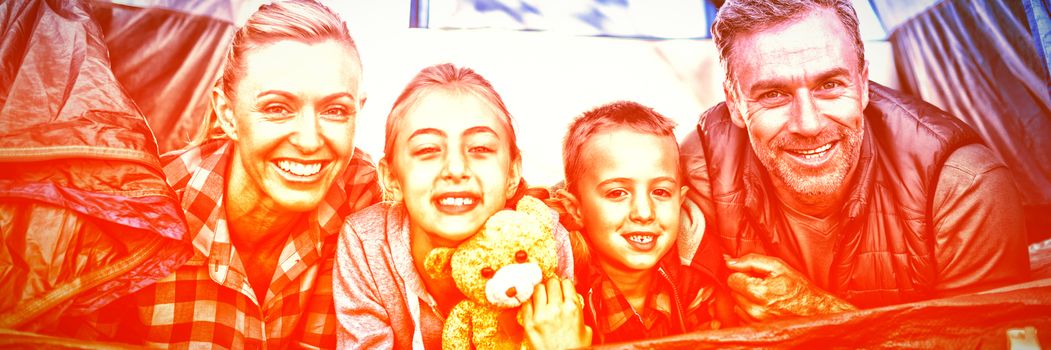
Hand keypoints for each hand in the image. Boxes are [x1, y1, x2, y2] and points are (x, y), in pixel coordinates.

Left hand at [518, 277, 591, 349]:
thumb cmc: (573, 348)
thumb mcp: (586, 330)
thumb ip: (579, 314)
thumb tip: (572, 304)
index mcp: (572, 309)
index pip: (566, 283)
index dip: (564, 284)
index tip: (562, 286)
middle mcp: (556, 309)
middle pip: (551, 283)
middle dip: (552, 285)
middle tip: (551, 290)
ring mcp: (541, 316)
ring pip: (537, 289)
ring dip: (540, 291)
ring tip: (541, 297)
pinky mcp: (529, 323)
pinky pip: (526, 304)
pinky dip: (529, 302)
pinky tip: (532, 306)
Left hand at [725, 254, 854, 322]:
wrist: (815, 312)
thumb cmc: (799, 289)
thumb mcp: (778, 267)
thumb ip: (751, 261)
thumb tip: (730, 262)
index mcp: (758, 292)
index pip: (732, 279)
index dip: (743, 275)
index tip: (754, 276)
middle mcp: (755, 310)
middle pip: (734, 292)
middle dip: (745, 287)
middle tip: (763, 286)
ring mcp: (755, 322)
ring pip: (737, 305)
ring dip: (747, 300)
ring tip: (765, 297)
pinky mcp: (757, 330)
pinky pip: (742, 318)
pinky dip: (750, 312)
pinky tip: (764, 308)